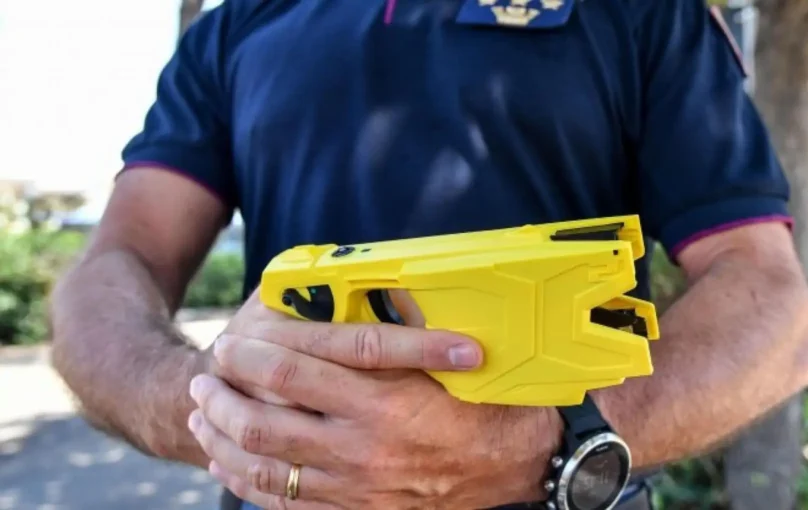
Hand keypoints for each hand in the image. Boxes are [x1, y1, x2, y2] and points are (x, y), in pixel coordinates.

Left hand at [188, 291, 562, 508]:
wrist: (518, 468)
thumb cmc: (488, 405)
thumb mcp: (450, 361)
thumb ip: (400, 330)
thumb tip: (365, 288)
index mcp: (383, 400)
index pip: (292, 372)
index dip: (250, 355)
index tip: (228, 341)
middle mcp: (362, 447)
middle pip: (263, 420)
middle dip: (221, 396)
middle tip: (205, 376)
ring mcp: (356, 486)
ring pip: (263, 465)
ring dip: (222, 437)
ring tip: (203, 414)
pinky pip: (284, 503)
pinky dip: (245, 482)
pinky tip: (227, 464)